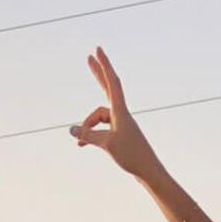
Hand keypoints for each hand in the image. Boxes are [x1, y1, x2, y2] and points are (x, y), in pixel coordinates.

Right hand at [69, 46, 161, 177]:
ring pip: (98, 118)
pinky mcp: (120, 135)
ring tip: (79, 144)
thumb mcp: (106, 144)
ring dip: (87, 128)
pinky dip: (91, 135)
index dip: (104, 65)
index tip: (97, 50)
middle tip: (89, 58)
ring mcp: (121, 124)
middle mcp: (121, 114)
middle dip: (97, 74)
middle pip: (107, 88)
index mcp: (120, 111)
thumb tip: (71, 130)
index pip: (112, 82)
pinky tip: (82, 145)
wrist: (149, 172)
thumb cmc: (131, 156)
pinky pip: (101, 129)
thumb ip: (87, 135)